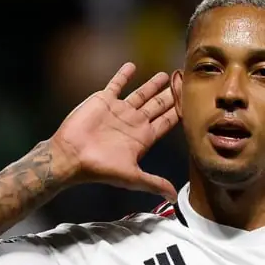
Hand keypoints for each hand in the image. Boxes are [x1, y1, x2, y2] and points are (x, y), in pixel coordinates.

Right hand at [50, 62, 179, 201]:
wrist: (72, 156)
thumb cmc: (101, 168)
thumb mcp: (132, 178)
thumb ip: (154, 183)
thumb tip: (174, 198)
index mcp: (143, 138)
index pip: (166, 122)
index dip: (179, 111)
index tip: (192, 101)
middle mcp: (134, 122)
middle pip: (158, 105)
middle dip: (171, 95)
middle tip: (184, 81)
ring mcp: (119, 110)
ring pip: (141, 93)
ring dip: (153, 84)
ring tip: (166, 74)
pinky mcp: (104, 100)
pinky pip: (116, 84)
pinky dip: (124, 75)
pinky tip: (132, 66)